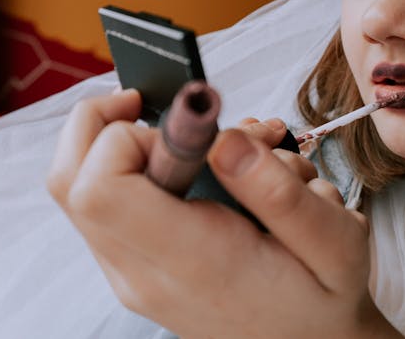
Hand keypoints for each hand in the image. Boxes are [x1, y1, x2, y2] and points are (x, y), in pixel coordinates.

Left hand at [47, 90, 401, 337]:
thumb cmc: (322, 297)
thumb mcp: (335, 244)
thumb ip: (281, 192)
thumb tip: (223, 141)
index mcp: (194, 262)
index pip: (100, 189)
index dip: (126, 135)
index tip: (183, 126)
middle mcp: (145, 272)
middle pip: (69, 183)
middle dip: (105, 123)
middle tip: (156, 107)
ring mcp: (133, 274)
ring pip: (76, 191)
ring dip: (124, 143)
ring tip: (197, 142)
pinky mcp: (135, 268)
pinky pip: (104, 205)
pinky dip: (134, 168)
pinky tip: (194, 167)